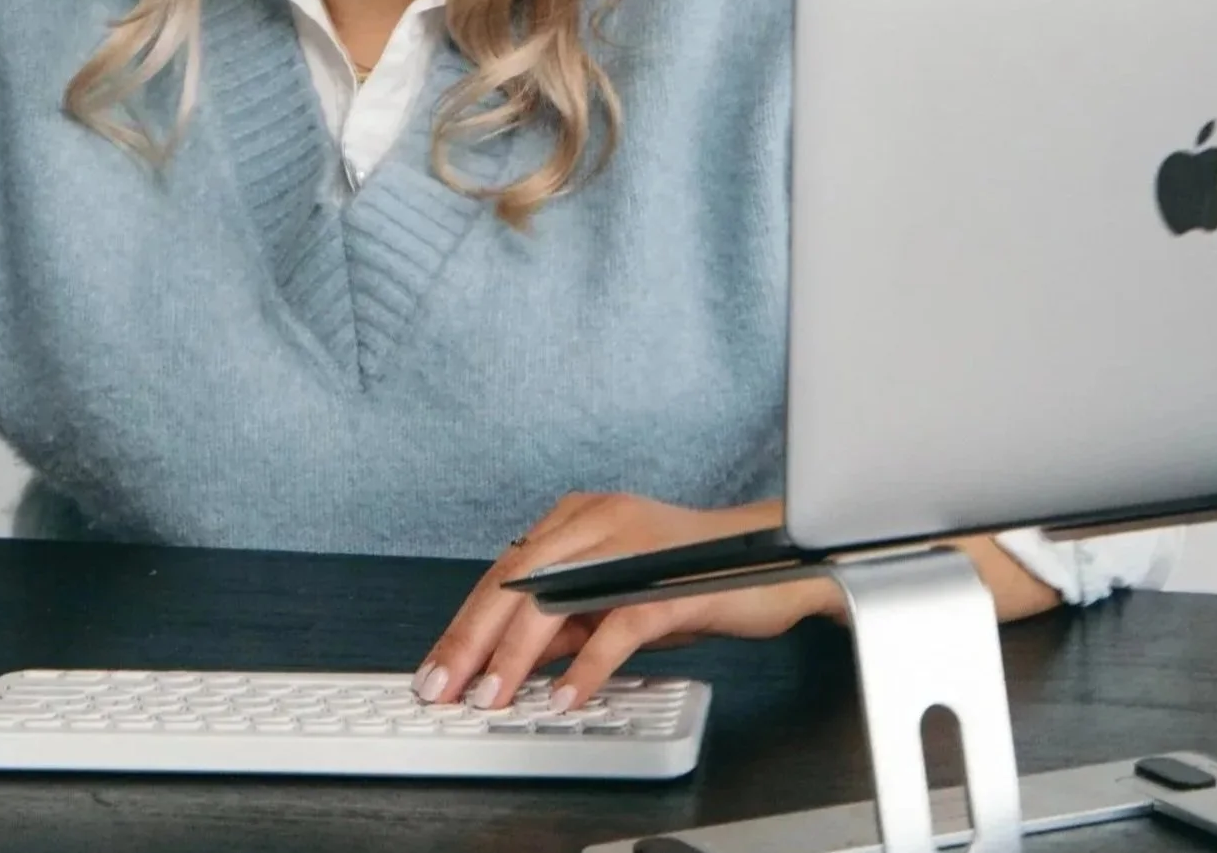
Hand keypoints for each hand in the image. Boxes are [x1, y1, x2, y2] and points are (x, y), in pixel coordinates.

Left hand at [411, 493, 834, 712]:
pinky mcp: (672, 582)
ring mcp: (635, 547)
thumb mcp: (616, 596)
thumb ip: (567, 618)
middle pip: (516, 581)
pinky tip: (566, 697)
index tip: (438, 667)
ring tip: (492, 698)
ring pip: (555, 599)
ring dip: (516, 657)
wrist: (777, 562)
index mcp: (579, 517)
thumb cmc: (695, 578)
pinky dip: (588, 665)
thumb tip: (510, 660)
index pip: (504, 572)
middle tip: (444, 687)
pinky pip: (618, 626)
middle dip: (472, 641)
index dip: (466, 623)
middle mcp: (599, 521)